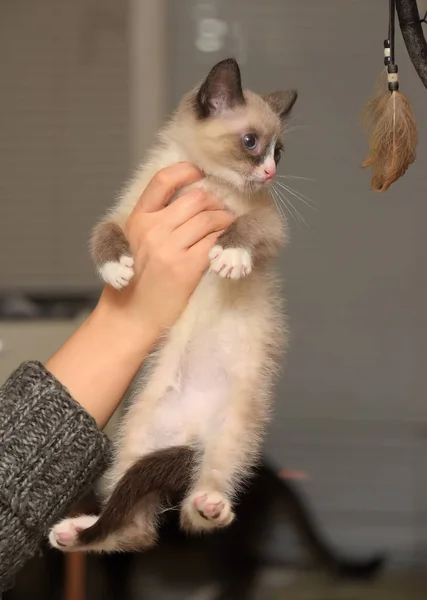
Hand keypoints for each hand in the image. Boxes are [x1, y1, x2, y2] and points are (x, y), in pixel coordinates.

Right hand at [97, 162, 233, 336]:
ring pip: (209, 218)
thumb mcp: (135, 244)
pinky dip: (225, 240)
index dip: (186, 171)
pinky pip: (215, 242)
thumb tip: (189, 200)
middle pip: (195, 198)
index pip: (163, 180)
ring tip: (227, 228)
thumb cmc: (137, 282)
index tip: (200, 173)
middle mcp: (152, 229)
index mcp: (138, 220)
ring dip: (225, 221)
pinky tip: (225, 245)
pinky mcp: (186, 267)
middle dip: (214, 202)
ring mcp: (169, 248)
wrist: (131, 317)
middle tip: (222, 211)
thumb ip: (155, 221)